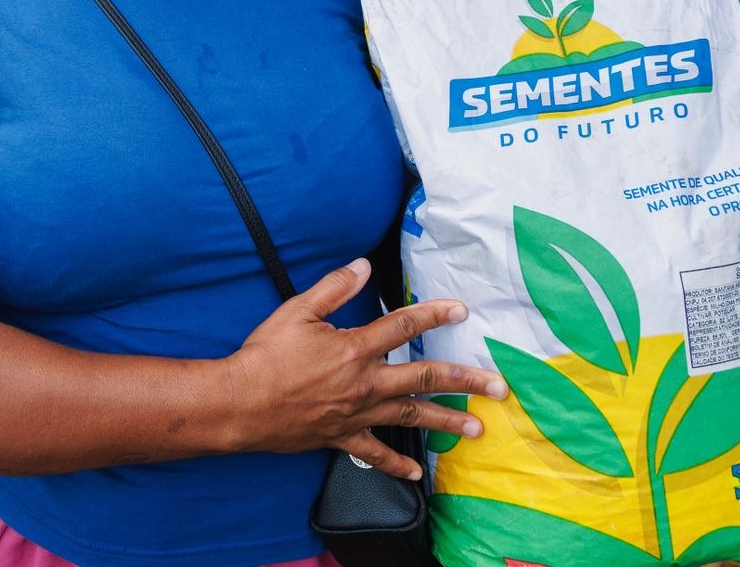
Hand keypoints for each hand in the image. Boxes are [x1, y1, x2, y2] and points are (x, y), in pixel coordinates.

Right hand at [225, 258, 508, 481]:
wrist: (241, 404)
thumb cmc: (265, 356)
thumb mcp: (296, 311)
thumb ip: (333, 288)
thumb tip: (362, 267)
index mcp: (356, 349)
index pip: (404, 326)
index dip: (434, 314)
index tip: (461, 310)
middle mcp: (365, 383)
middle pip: (426, 379)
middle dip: (466, 381)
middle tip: (497, 386)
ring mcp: (357, 414)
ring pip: (412, 417)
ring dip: (447, 421)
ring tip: (477, 427)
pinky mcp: (342, 437)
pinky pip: (375, 453)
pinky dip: (397, 463)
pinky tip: (416, 472)